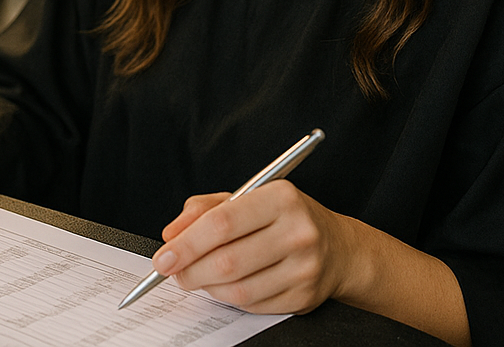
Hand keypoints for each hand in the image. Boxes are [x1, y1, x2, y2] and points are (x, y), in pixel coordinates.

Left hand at [150, 182, 353, 314]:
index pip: (222, 223)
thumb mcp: (249, 198)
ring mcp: (303, 267)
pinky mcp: (303, 296)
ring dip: (207, 287)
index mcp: (281, 197)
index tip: (164, 257)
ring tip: (200, 277)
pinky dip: (230, 298)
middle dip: (190, 271)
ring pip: (237, 289)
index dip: (186, 243)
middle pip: (227, 261)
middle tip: (174, 272)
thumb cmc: (285, 219)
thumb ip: (205, 209)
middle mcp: (297, 231)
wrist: (339, 248)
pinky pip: (252, 305)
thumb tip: (171, 233)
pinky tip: (228, 285)